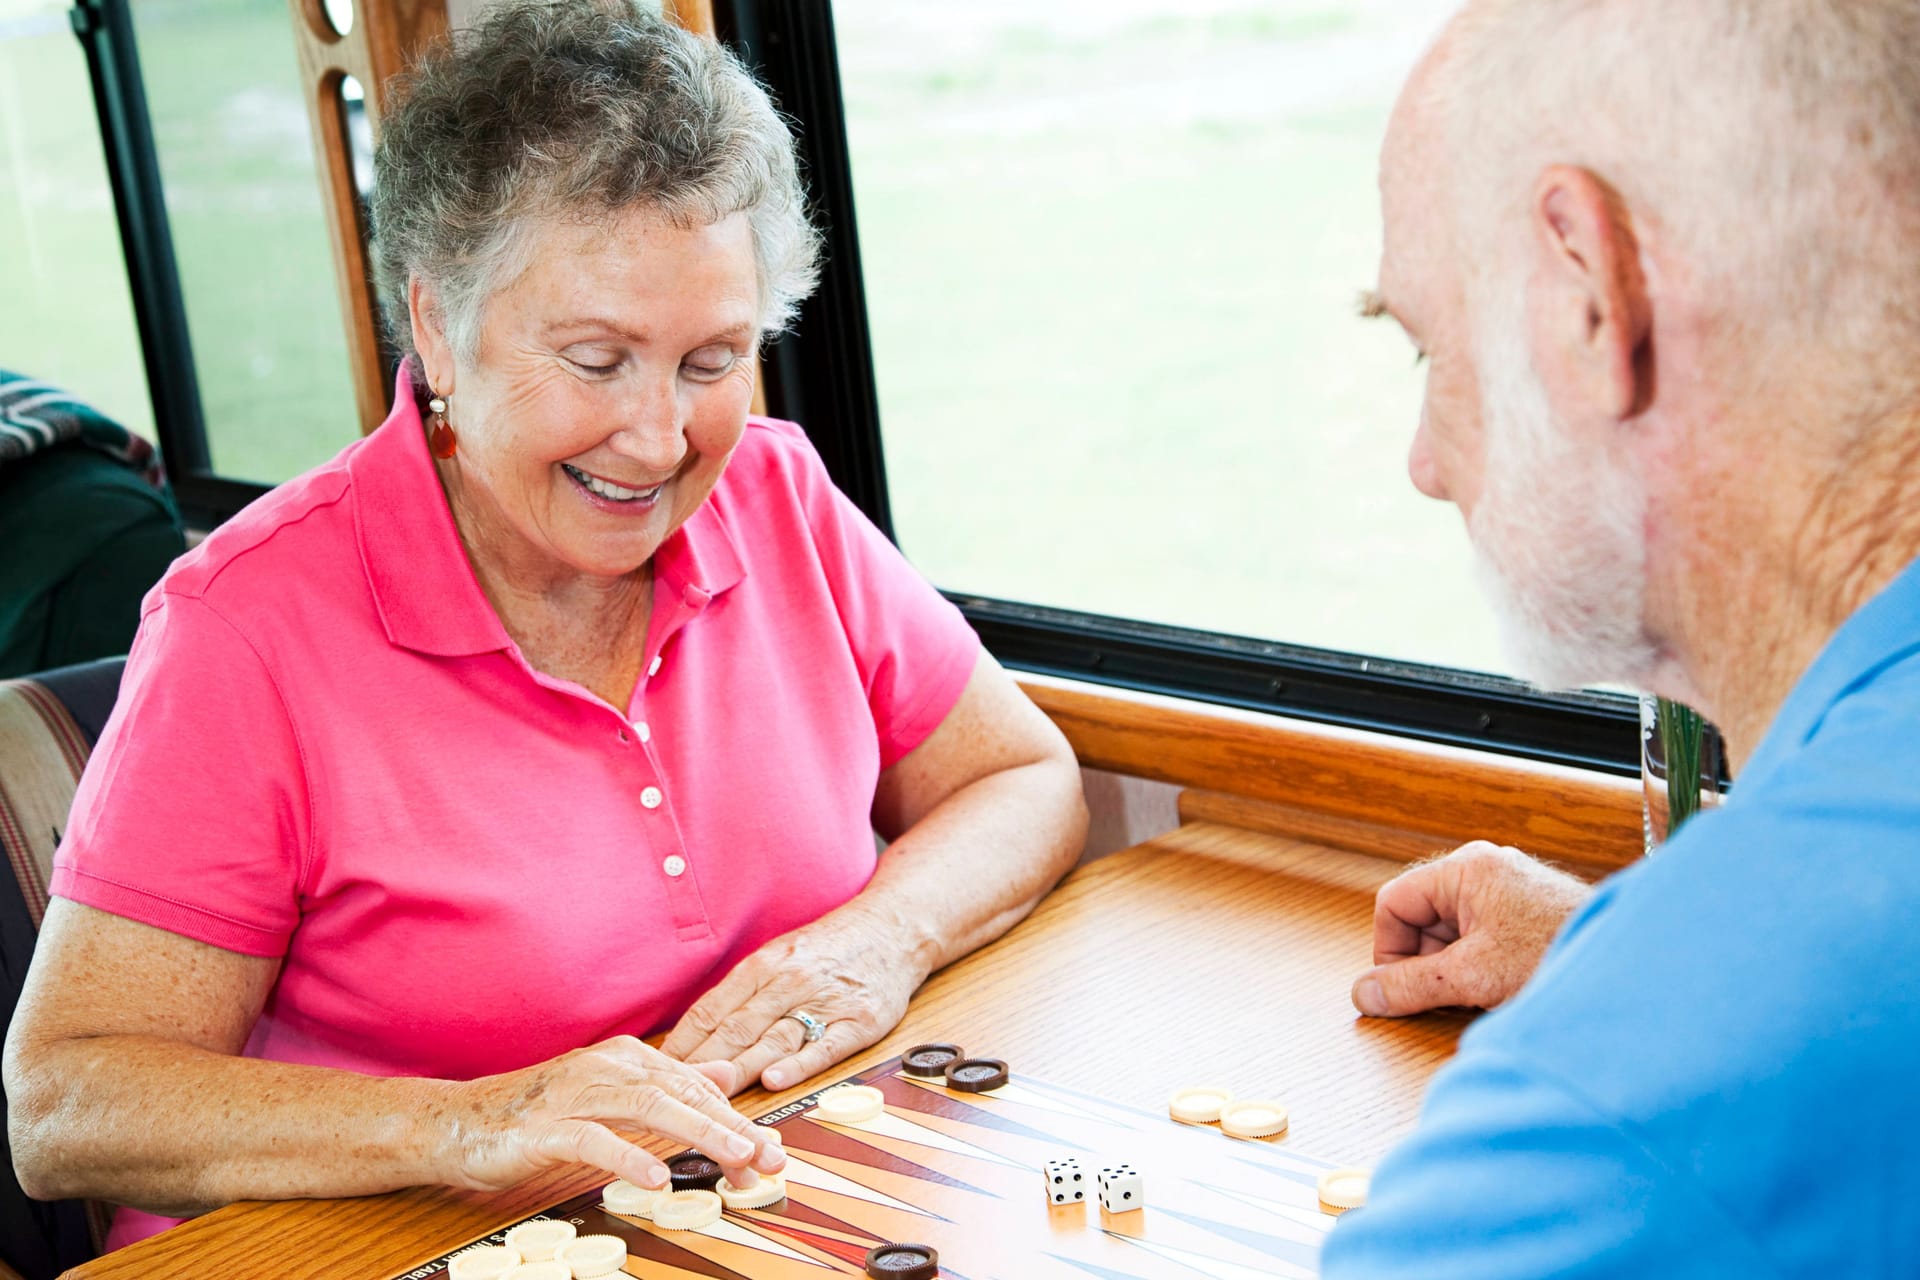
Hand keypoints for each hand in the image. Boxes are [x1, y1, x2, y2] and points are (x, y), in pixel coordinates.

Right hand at [444, 1036, 785, 1192]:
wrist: (456, 1121)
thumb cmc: (534, 1113)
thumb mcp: (608, 1094)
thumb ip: (665, 1085)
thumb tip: (721, 1077)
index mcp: (626, 1059)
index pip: (695, 1088)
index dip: (735, 1120)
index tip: (767, 1152)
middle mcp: (606, 1067)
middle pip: (682, 1095)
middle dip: (732, 1128)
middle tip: (769, 1158)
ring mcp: (574, 1094)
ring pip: (649, 1108)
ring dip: (698, 1134)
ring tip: (735, 1159)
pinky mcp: (544, 1127)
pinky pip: (593, 1139)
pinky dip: (628, 1155)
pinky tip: (657, 1176)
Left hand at [661, 908, 925, 1093]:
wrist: (893, 928)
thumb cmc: (830, 948)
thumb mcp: (780, 955)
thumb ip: (742, 994)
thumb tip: (697, 1035)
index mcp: (763, 965)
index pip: (712, 1010)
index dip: (682, 1045)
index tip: (656, 1073)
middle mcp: (789, 981)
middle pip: (736, 1029)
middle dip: (701, 1065)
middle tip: (672, 1095)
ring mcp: (825, 1001)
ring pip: (774, 1040)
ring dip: (740, 1070)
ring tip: (713, 1095)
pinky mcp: (860, 1020)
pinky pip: (825, 1045)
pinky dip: (799, 1064)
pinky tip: (776, 1080)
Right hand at [1351, 841, 1590, 1016]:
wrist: (1638, 970)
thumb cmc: (1560, 957)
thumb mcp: (1471, 977)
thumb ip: (1409, 986)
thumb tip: (1363, 994)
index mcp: (1467, 869)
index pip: (1394, 902)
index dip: (1387, 949)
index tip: (1397, 988)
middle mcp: (1486, 871)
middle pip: (1423, 917)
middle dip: (1426, 962)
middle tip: (1444, 996)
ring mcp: (1510, 891)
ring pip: (1453, 931)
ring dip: (1455, 967)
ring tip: (1480, 995)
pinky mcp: (1529, 914)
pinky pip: (1483, 937)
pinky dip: (1481, 966)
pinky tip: (1502, 989)